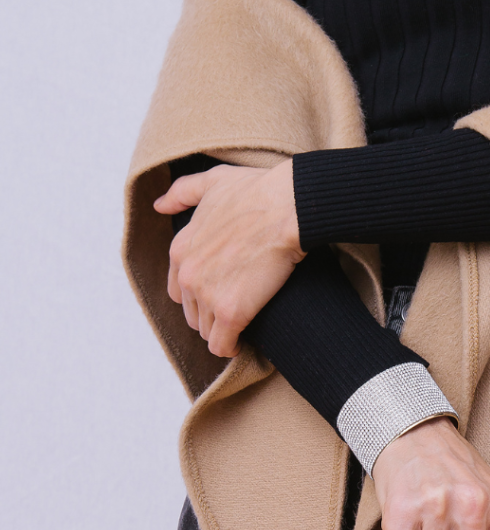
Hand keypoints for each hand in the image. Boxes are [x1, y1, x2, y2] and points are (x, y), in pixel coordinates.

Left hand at [153, 160, 304, 356]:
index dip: (200, 294)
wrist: (289, 207)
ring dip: (222, 331)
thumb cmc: (258, 191)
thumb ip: (182, 192)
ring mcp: (208, 295)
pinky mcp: (232, 312)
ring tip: (242, 325)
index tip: (221, 293)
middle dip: (210, 314)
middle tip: (236, 309)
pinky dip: (231, 347)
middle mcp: (187, 275)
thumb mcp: (213, 182)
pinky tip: (242, 343)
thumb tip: (159, 204)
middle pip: (191, 313)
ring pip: (206, 331)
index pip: (178, 289)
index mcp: (181, 249)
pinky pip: (222, 345)